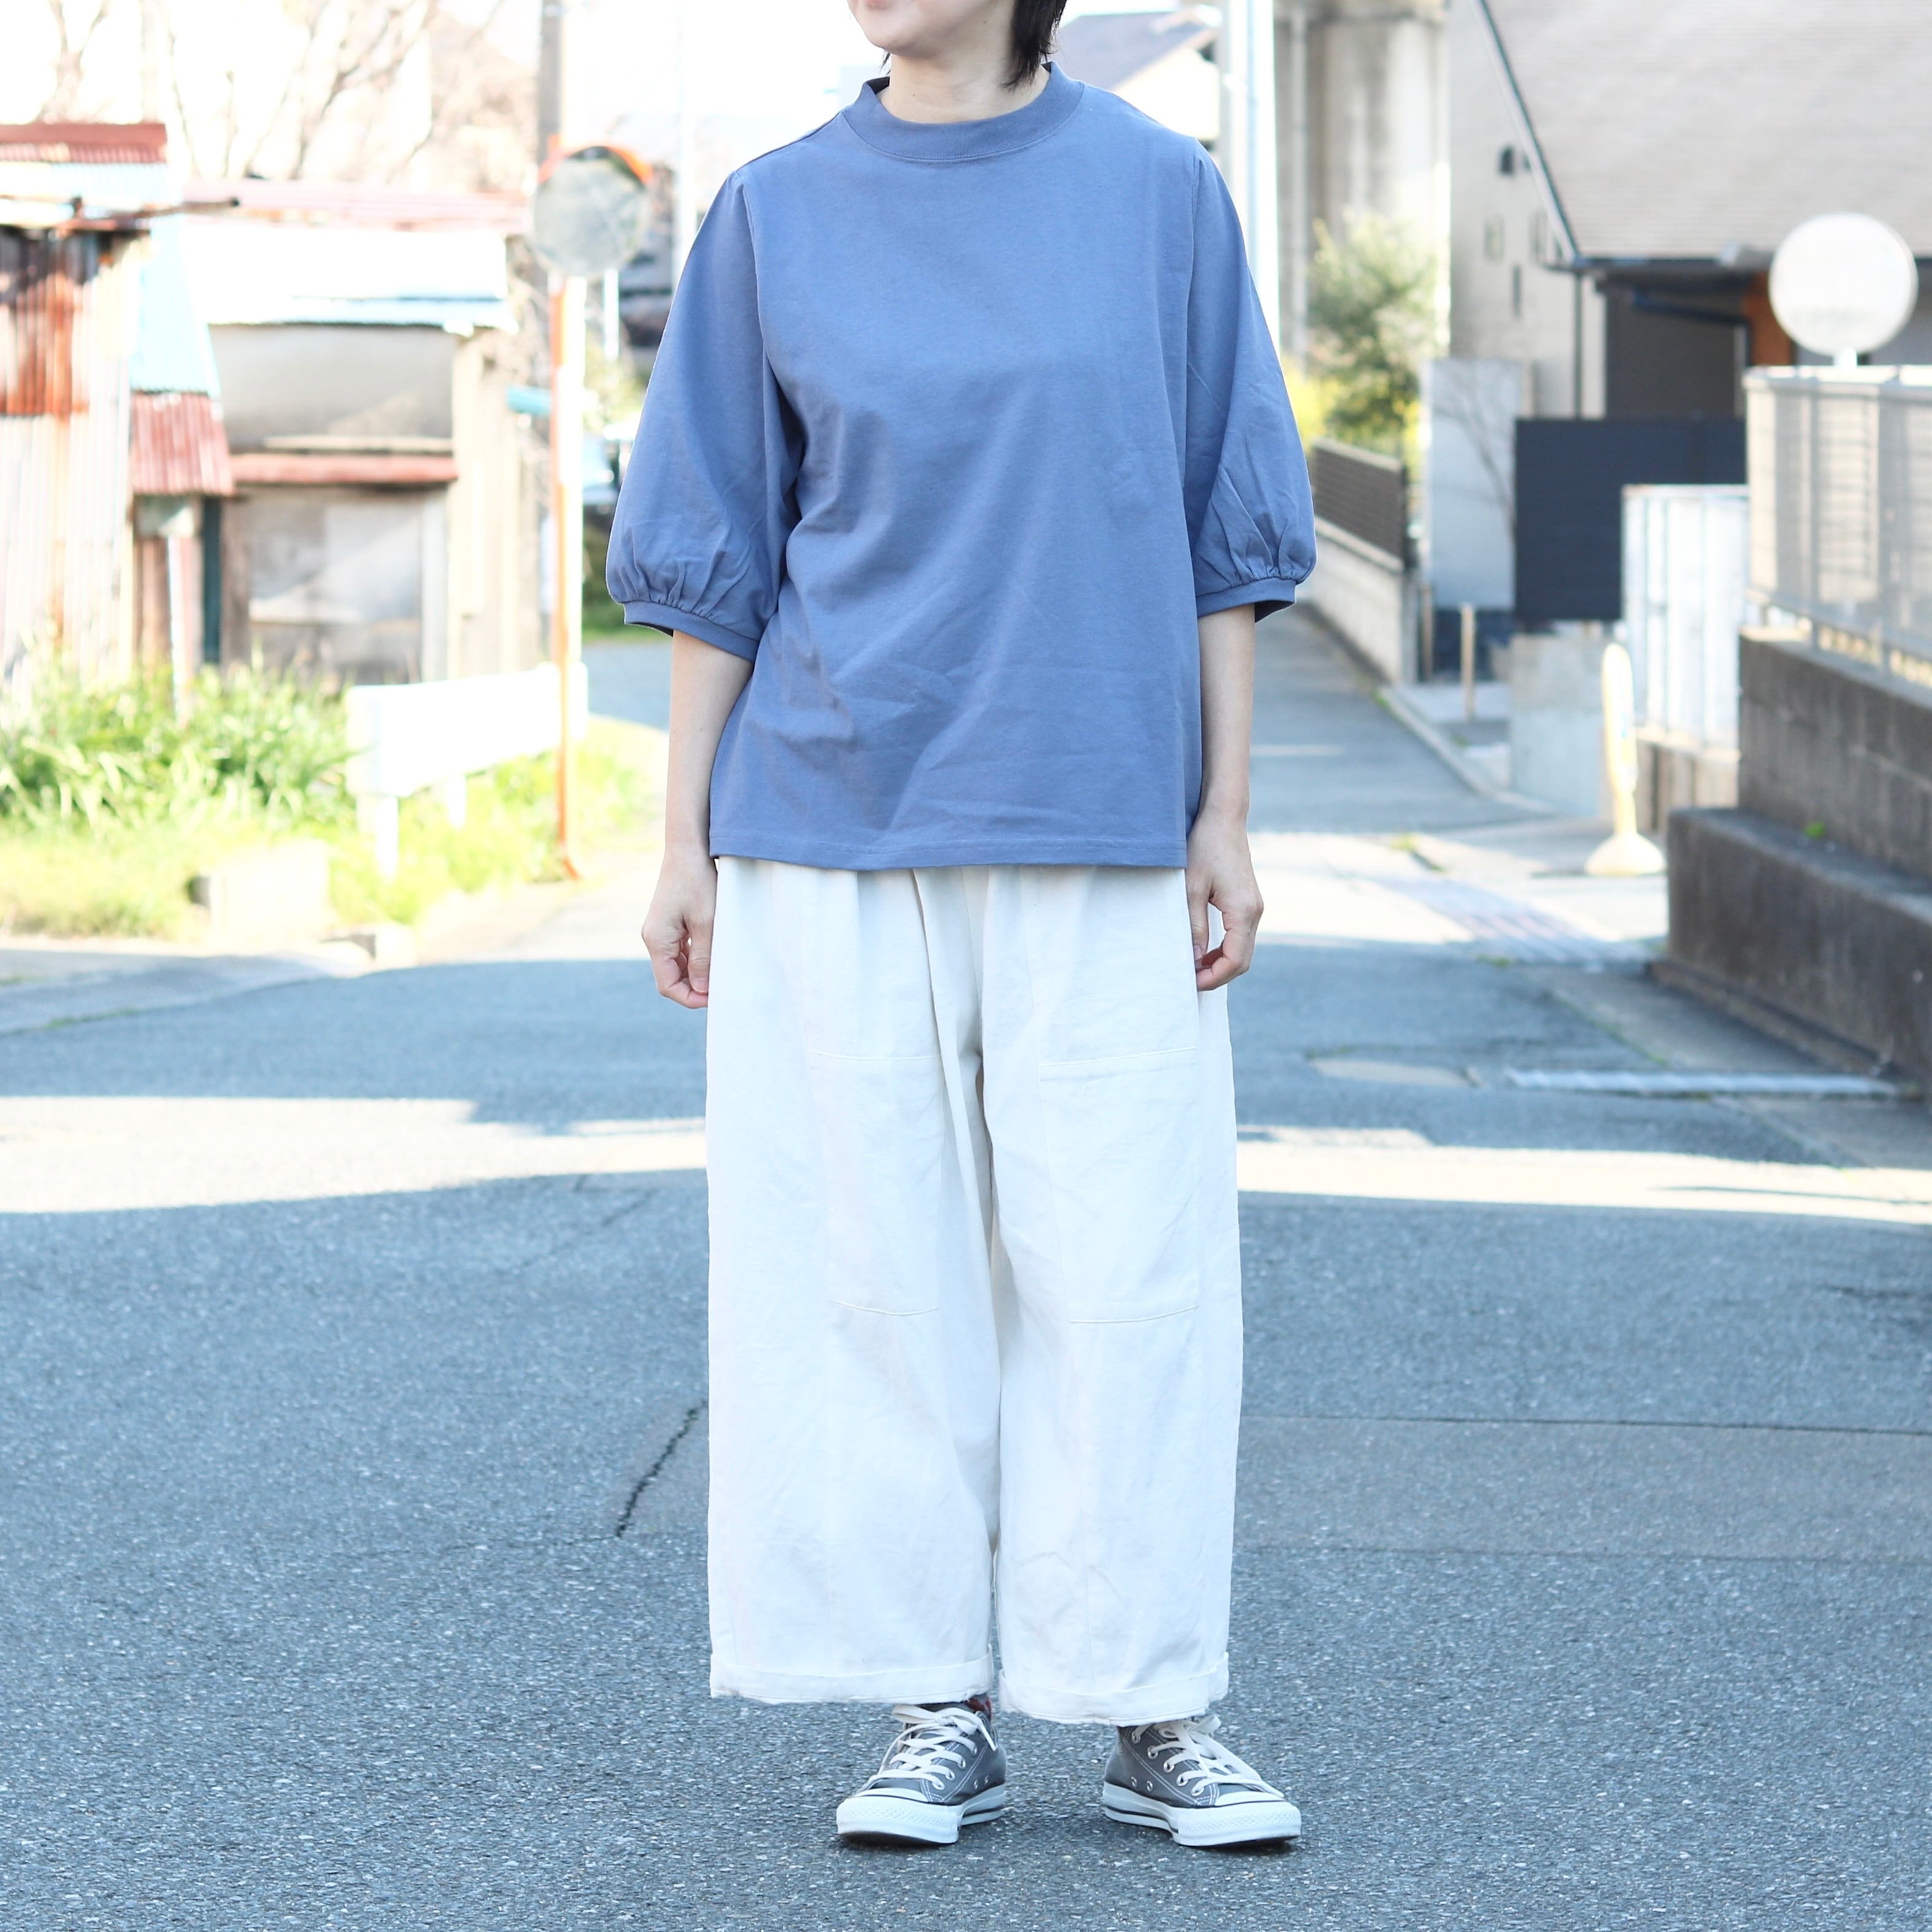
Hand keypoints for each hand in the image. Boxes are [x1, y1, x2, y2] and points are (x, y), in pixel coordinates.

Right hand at [641, 843, 718, 1007]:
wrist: (688, 848)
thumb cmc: (698, 882)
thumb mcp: (706, 922)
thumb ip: (703, 958)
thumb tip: (701, 988)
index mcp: (657, 940)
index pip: (668, 985)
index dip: (691, 997)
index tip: (715, 997)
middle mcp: (653, 938)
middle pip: (670, 978)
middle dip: (694, 987)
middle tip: (722, 986)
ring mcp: (660, 930)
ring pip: (676, 965)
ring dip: (696, 973)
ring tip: (721, 970)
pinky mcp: (669, 923)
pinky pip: (680, 950)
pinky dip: (695, 958)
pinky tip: (714, 953)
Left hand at [1186, 809, 1262, 990]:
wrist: (1224, 819)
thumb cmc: (1204, 848)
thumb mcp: (1191, 889)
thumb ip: (1194, 926)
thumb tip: (1194, 960)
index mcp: (1243, 911)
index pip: (1234, 960)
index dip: (1214, 977)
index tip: (1190, 982)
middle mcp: (1254, 912)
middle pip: (1242, 960)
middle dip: (1218, 976)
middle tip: (1190, 980)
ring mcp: (1255, 908)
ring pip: (1243, 950)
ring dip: (1221, 963)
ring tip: (1193, 968)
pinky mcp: (1249, 903)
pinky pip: (1241, 936)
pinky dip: (1225, 950)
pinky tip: (1204, 951)